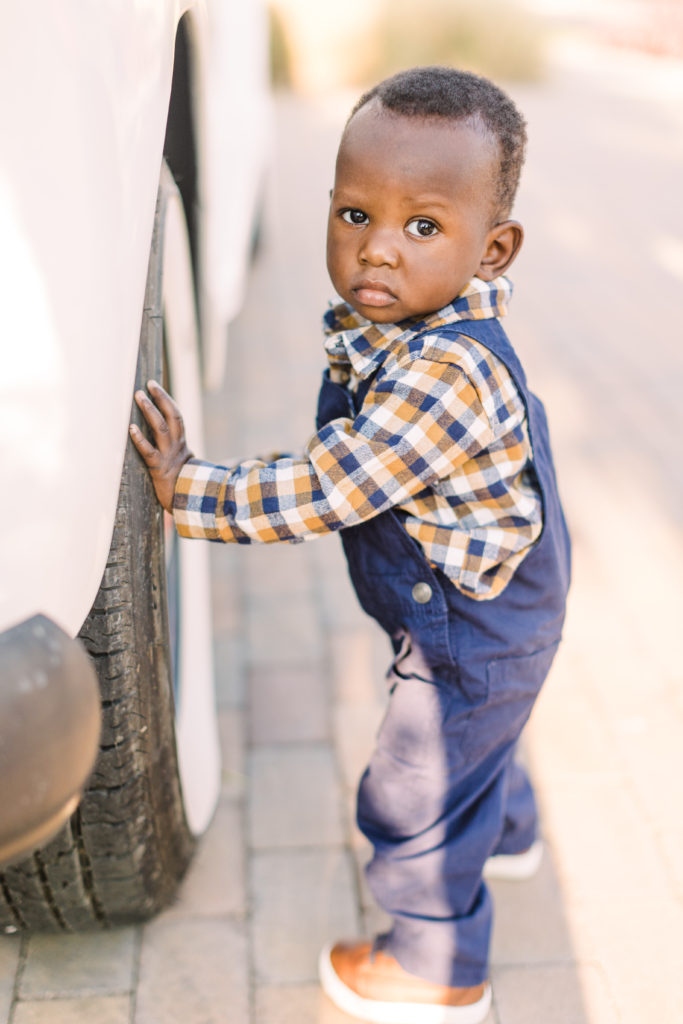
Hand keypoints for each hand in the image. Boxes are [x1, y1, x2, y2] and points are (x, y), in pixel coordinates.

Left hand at [129, 380, 192, 511]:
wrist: (189, 503)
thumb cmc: (180, 483)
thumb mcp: (180, 462)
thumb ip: (172, 448)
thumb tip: (157, 434)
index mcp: (181, 443)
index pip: (176, 415)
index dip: (166, 399)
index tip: (153, 385)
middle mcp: (177, 446)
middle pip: (171, 416)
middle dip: (160, 398)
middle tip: (146, 385)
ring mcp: (168, 456)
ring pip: (162, 428)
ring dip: (150, 411)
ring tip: (139, 397)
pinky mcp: (158, 468)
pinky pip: (149, 451)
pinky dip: (140, 439)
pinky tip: (131, 428)